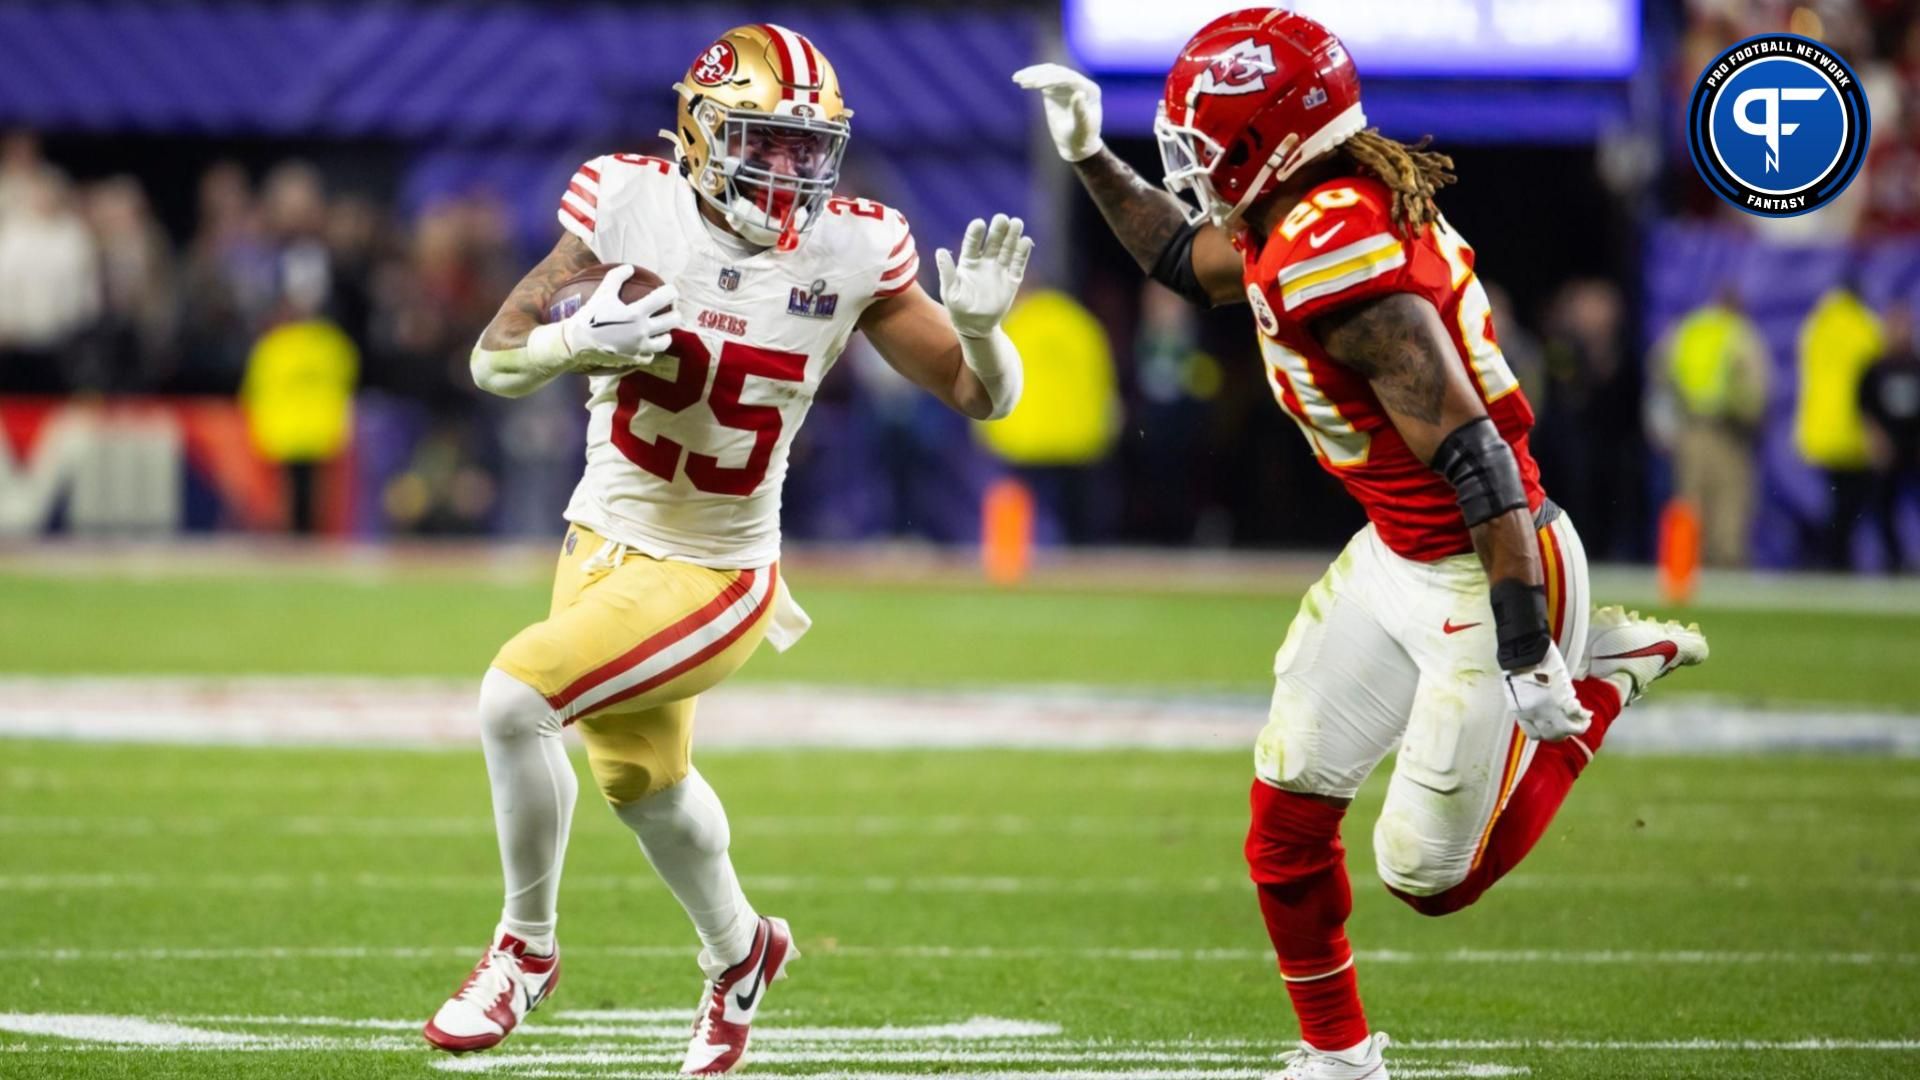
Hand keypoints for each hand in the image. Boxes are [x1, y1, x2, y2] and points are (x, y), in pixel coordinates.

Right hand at [558, 265, 680, 370]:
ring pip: (665, 341)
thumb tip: (630, 268)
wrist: (577, 342)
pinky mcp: (634, 359)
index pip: (663, 298)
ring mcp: (639, 347)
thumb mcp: (603, 293)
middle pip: (672, 321)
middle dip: (675, 313)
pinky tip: (647, 344)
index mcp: (636, 313)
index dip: (671, 292)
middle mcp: (641, 331)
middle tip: (671, 310)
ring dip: (666, 334)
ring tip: (662, 330)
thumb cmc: (590, 316)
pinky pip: (650, 356)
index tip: (671, 291)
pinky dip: (651, 350)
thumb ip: (616, 277)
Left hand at [936, 214, 1033, 339]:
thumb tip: (940, 251)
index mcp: (968, 262)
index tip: (979, 223)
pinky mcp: (1012, 280)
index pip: (972, 243)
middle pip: (993, 242)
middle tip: (1002, 218)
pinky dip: (1022, 253)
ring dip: (1012, 236)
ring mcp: (999, 269)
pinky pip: (1018, 264)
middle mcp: (985, 262)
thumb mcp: (950, 291)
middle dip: (998, 230)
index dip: (975, 233)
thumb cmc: (958, 308)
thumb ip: (947, 272)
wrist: (975, 325)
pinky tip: (1026, 241)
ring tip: (1017, 222)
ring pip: (1007, 249)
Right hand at [1012, 63, 1103, 162]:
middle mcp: (1079, 84)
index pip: (1069, 79)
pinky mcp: (1056, 89)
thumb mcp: (1082, 128)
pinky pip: (1043, 79)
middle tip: (1024, 81)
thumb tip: (1079, 93)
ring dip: (1032, 74)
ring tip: (1016, 78)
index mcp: (1090, 90)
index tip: (1036, 84)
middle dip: (1039, 75)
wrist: (1076, 145)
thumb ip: (1081, 112)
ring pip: (1049, 73)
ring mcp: (1067, 85)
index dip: (1052, 79)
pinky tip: (1020, 81)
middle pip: (1058, 73)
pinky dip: (1031, 79)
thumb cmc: (1082, 139)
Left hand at [1504, 642, 1591, 742]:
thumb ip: (1529, 702)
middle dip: (1563, 733)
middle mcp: (1534, 714)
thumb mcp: (1518, 691)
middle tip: (1572, 727)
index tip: (1554, 728)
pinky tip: (1587, 713)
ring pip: (1567, 729)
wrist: (1524, 650)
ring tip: (1585, 722)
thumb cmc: (1519, 664)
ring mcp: (1548, 708)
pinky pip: (1576, 714)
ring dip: (1579, 727)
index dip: (1547, 733)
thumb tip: (1541, 707)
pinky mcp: (1560, 699)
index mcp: (1520, 712)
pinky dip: (1584, 715)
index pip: (1535, 734)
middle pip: (1552, 735)